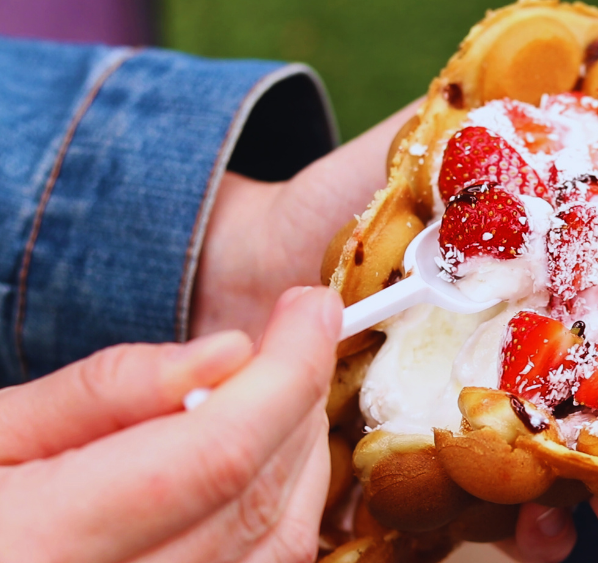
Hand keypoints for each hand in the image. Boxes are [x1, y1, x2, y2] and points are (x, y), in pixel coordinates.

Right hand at [0, 286, 342, 562]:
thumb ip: (106, 392)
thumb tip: (229, 353)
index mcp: (40, 544)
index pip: (216, 453)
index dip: (286, 370)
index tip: (310, 307)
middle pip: (255, 495)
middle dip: (298, 398)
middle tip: (301, 332)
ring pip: (278, 543)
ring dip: (302, 451)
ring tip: (286, 386)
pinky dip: (287, 507)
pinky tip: (273, 458)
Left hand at [191, 2, 597, 562]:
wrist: (245, 264)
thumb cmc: (349, 204)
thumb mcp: (440, 140)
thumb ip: (528, 98)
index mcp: (548, 299)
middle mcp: (523, 367)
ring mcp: (473, 422)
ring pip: (556, 476)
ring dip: (591, 503)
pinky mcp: (418, 466)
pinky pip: (475, 512)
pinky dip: (510, 530)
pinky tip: (534, 535)